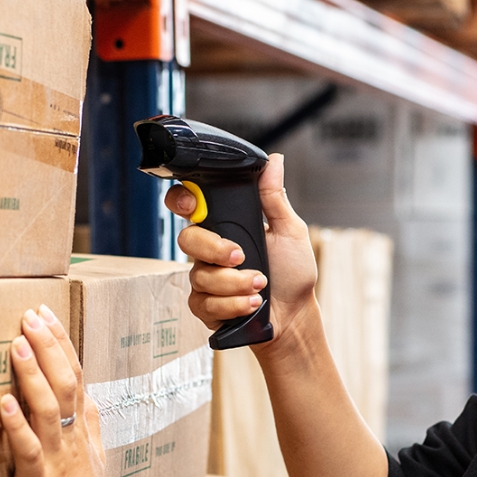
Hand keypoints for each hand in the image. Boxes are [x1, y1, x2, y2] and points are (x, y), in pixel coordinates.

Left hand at [0, 303, 106, 476]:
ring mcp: (57, 455)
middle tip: (30, 317)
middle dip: (48, 347)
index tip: (45, 314)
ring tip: (17, 344)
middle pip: (64, 383)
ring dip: (33, 375)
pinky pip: (29, 449)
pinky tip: (3, 404)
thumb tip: (88, 394)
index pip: (75, 374)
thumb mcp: (94, 454)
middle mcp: (71, 435)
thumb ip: (90, 423)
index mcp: (82, 426)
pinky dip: (16, 426)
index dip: (62, 343)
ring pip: (48, 408)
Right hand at [164, 153, 318, 353]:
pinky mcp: (205, 306)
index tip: (192, 205)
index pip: (190, 205)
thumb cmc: (293, 274)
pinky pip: (203, 302)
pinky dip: (231, 304)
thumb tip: (274, 161)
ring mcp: (205, 278)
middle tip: (241, 256)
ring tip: (260, 286)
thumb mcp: (289, 231)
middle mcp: (211, 251)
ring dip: (234, 282)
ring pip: (199, 275)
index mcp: (227, 227)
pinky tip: (250, 304)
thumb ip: (274, 198)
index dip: (182, 200)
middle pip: (187, 239)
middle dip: (215, 250)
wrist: (295, 315)